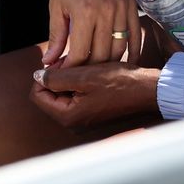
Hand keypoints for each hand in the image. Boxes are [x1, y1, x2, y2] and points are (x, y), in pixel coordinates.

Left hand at [30, 62, 159, 128]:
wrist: (147, 89)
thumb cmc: (119, 82)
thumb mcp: (84, 75)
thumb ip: (56, 77)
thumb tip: (36, 76)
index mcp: (68, 116)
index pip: (37, 95)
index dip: (45, 75)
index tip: (62, 63)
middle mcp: (73, 121)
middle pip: (48, 94)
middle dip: (57, 75)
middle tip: (73, 61)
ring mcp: (82, 117)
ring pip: (62, 92)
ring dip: (69, 76)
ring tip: (84, 65)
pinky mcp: (90, 111)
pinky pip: (74, 94)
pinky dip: (78, 81)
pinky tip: (91, 72)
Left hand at [43, 0, 142, 67]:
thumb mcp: (56, 2)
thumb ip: (56, 34)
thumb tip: (50, 60)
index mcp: (84, 11)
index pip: (80, 54)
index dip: (70, 69)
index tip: (62, 74)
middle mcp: (107, 12)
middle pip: (101, 57)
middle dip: (87, 71)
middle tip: (77, 76)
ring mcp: (122, 9)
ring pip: (119, 50)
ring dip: (107, 65)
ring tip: (94, 70)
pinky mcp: (132, 5)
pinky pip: (135, 36)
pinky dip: (131, 53)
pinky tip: (123, 64)